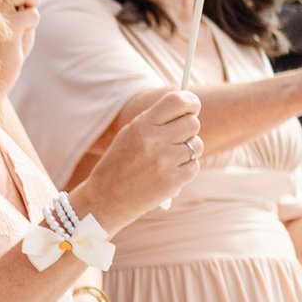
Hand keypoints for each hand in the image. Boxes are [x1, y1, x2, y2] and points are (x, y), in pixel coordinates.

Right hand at [81, 87, 205, 227]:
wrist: (105, 199)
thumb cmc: (120, 163)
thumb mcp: (130, 134)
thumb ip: (156, 120)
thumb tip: (190, 108)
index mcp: (141, 125)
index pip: (178, 101)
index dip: (191, 102)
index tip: (193, 107)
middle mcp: (153, 141)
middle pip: (193, 123)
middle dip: (189, 130)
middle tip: (178, 138)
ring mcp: (163, 162)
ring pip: (197, 145)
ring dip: (189, 151)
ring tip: (168, 159)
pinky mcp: (172, 181)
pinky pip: (194, 166)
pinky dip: (186, 169)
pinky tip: (168, 173)